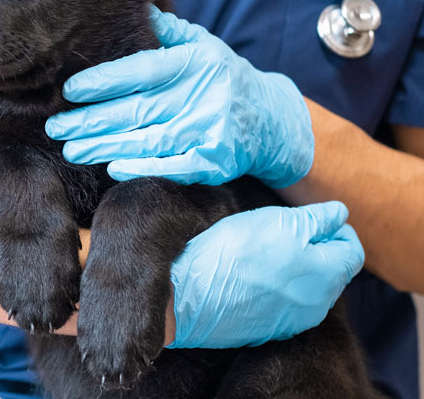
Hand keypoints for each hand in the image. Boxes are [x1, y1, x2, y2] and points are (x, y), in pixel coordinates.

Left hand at [45, 6, 313, 187]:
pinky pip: (173, 167)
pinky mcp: (215, 161)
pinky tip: (112, 168)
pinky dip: (141, 169)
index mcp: (195, 63)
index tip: (69, 90)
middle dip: (90, 120)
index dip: (104, 81)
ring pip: (147, 141)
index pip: (142, 71)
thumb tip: (134, 4)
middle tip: (55, 127)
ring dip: (104, 147)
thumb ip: (167, 31)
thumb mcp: (203, 45)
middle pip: (137, 110)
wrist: (273, 118)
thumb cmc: (224, 77)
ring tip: (71, 149)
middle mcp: (203, 95)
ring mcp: (210, 131)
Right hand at [168, 202, 364, 348]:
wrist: (191, 296)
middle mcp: (318, 304)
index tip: (318, 218)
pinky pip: (286, 305)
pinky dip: (279, 288)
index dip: (339, 229)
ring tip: (267, 252)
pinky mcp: (270, 330)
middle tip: (287, 230)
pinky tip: (254, 276)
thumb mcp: (278, 221)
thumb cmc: (235, 253)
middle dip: (318, 249)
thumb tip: (339, 214)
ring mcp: (294, 321)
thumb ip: (316, 219)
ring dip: (298, 269)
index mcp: (327, 275)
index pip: (353, 251)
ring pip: (309, 289)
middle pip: (333, 271)